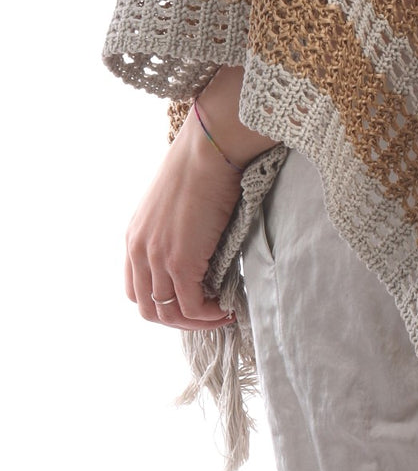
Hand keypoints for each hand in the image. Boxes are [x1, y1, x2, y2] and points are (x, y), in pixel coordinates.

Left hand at [124, 103, 244, 330]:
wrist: (210, 147)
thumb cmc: (203, 165)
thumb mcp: (176, 204)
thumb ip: (177, 232)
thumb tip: (201, 253)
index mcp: (135, 237)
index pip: (137, 289)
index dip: (163, 303)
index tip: (192, 302)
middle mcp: (139, 250)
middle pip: (148, 308)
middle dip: (178, 321)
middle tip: (208, 316)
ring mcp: (157, 257)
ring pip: (169, 313)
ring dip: (196, 322)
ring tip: (222, 316)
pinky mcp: (180, 261)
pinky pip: (192, 305)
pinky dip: (209, 314)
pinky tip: (228, 308)